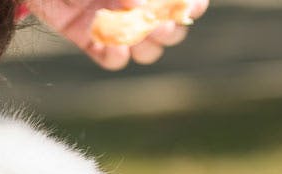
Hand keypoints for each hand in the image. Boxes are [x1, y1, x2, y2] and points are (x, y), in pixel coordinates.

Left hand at [31, 0, 208, 69]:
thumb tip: (140, 6)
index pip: (184, 0)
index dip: (192, 6)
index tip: (189, 9)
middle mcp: (135, 4)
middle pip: (171, 30)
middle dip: (169, 31)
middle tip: (157, 26)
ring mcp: (113, 22)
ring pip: (146, 49)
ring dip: (146, 47)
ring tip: (134, 35)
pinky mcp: (89, 38)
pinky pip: (112, 59)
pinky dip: (116, 57)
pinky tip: (114, 47)